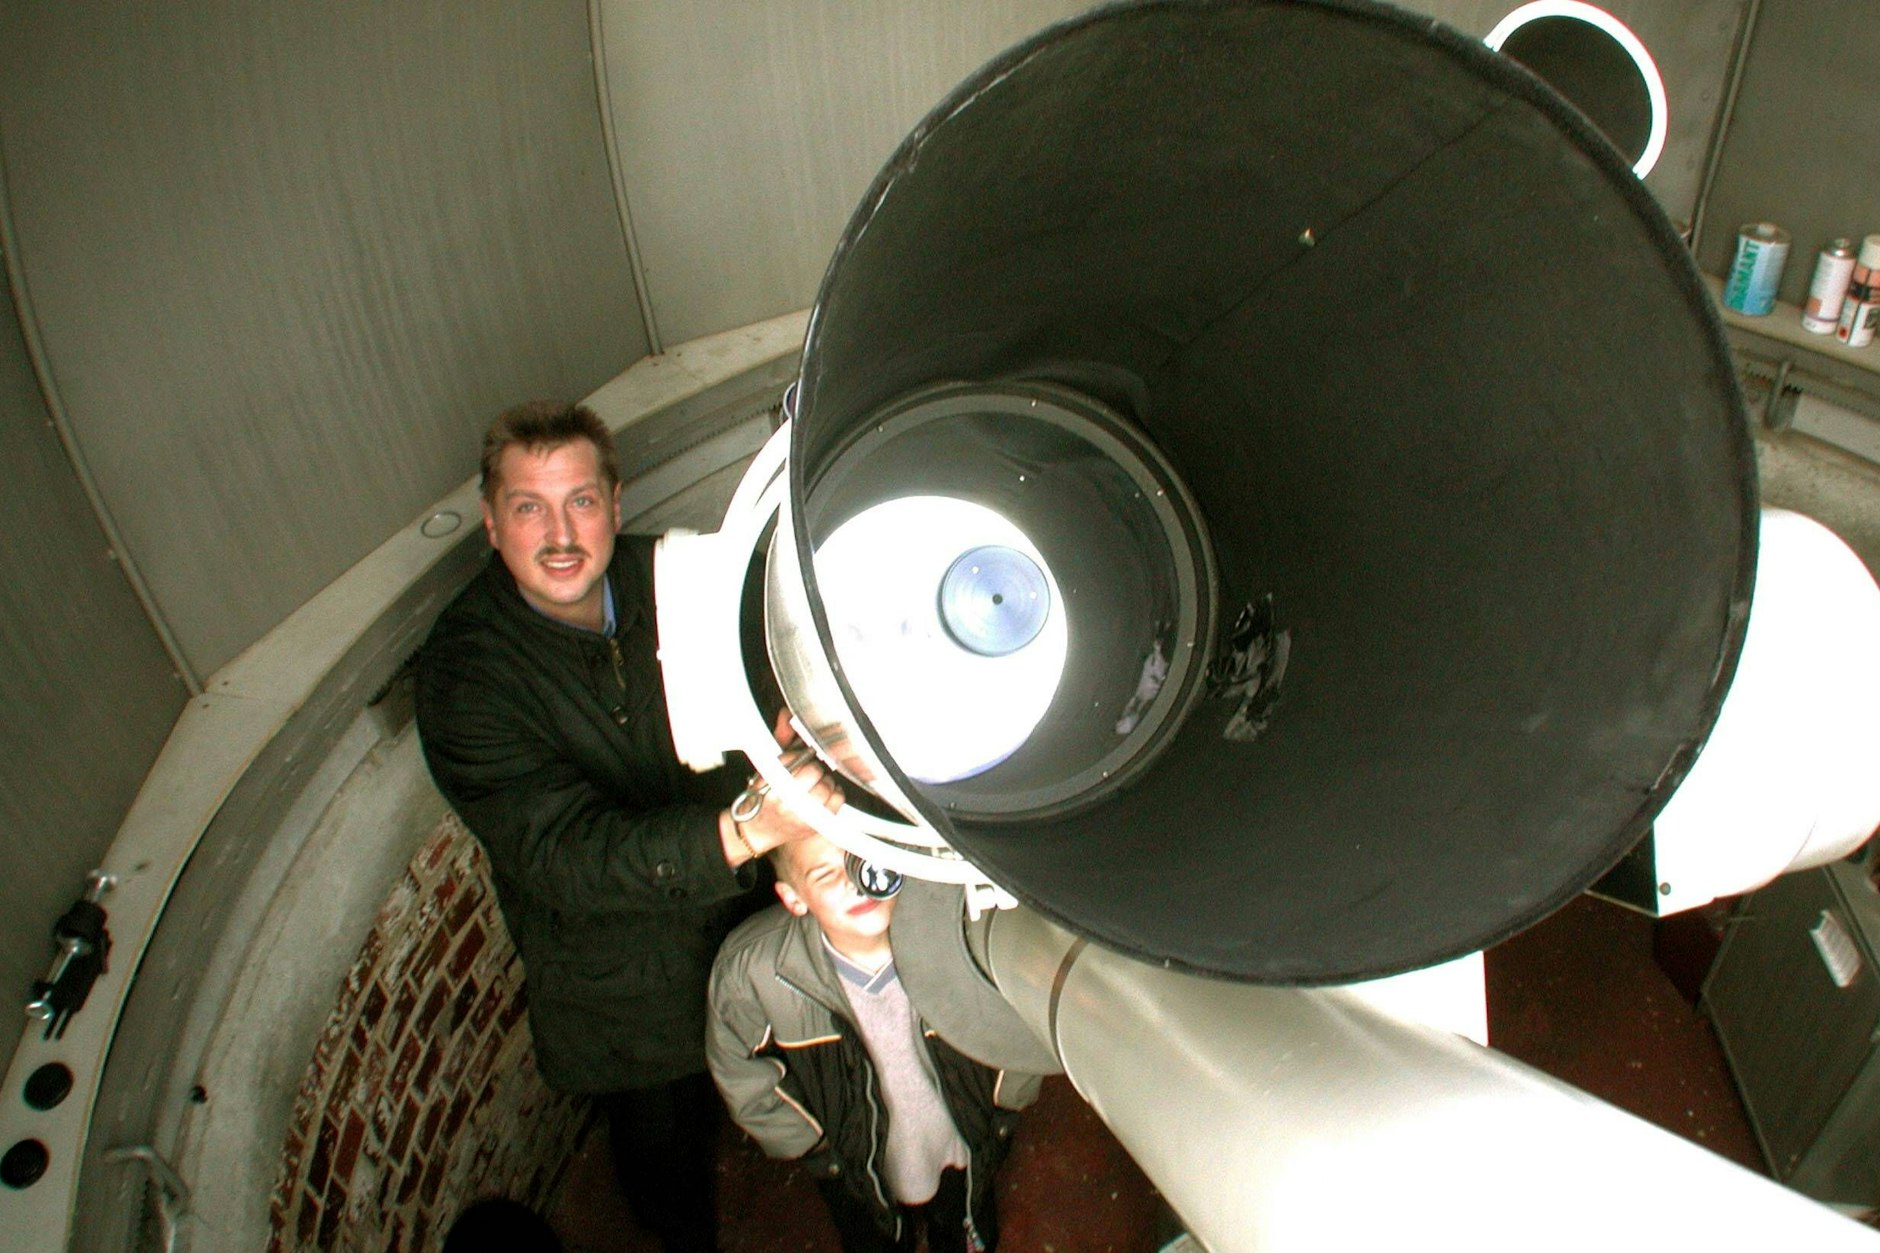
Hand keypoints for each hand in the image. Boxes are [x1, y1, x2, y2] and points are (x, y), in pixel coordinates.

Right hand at [720, 712, 845, 865]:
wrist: (759, 829)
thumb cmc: (764, 796)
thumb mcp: (767, 766)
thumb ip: (780, 739)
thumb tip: (786, 714)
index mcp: (772, 783)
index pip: (797, 758)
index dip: (800, 756)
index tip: (801, 758)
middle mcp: (786, 800)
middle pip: (814, 771)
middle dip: (813, 769)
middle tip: (807, 773)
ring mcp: (801, 815)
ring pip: (827, 785)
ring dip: (824, 781)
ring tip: (814, 785)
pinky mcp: (814, 825)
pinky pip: (836, 801)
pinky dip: (834, 795)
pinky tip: (823, 795)